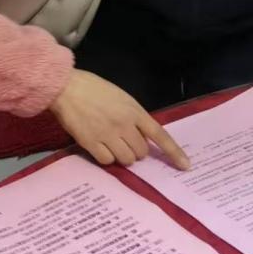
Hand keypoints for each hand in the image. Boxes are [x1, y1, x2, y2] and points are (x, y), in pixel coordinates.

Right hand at [49, 70, 190, 169]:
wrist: (66, 87)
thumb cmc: (93, 88)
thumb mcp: (121, 97)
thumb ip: (133, 116)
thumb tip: (140, 136)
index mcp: (134, 111)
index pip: (160, 135)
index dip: (174, 152)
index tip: (186, 166)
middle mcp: (124, 125)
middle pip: (141, 152)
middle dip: (136, 150)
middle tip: (124, 140)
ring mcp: (108, 135)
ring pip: (127, 160)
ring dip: (122, 155)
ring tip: (111, 143)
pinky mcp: (91, 144)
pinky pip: (107, 161)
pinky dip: (106, 157)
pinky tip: (99, 146)